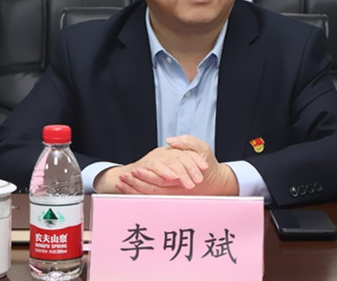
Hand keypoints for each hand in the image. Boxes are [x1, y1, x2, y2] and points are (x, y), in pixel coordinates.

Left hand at [116, 135, 239, 195]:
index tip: (134, 171)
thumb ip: (188, 143)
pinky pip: (152, 197)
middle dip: (135, 185)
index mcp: (182, 179)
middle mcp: (175, 190)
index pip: (160, 180)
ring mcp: (171, 195)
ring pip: (150, 196)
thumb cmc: (209, 166)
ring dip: (134, 190)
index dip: (146, 176)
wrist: (216, 182)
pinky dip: (138, 193)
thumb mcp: (203, 149)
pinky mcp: (169, 196)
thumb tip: (171, 140)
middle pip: (152, 191)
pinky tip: (127, 188)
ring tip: (120, 184)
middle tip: (122, 178)